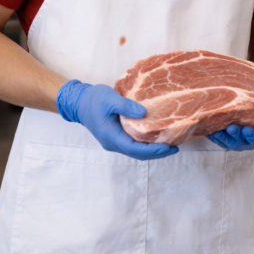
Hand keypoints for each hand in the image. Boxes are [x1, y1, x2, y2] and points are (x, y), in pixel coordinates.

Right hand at [56, 80, 177, 160]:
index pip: (135, 148)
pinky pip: (132, 146)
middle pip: (137, 154)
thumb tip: (144, 113)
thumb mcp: (110, 98)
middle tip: (175, 148)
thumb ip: (126, 106)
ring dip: (151, 151)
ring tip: (169, 146)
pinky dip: (145, 146)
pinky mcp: (115, 137)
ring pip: (135, 152)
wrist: (79, 102)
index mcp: (110, 135)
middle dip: (156, 154)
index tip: (168, 147)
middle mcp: (112, 143)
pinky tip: (156, 140)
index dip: (152, 150)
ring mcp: (113, 142)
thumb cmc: (94, 99)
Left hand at [207, 125, 253, 150]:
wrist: (243, 108)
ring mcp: (236, 141)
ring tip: (217, 130)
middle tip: (231, 127)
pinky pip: (218, 140)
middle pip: (242, 141)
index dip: (253, 135)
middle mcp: (248, 141)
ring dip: (222, 137)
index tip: (246, 129)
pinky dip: (213, 135)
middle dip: (236, 134)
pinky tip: (209, 128)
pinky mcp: (224, 140)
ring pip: (228, 142)